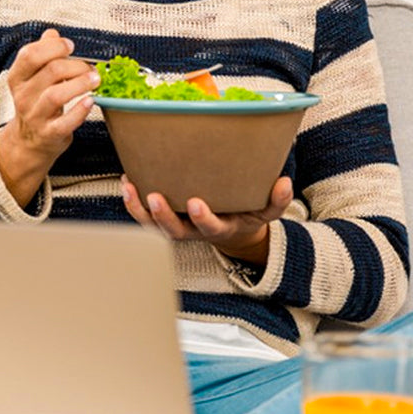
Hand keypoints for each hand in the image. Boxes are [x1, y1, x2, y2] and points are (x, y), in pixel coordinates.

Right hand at [0, 29, 99, 204]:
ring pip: (55, 95)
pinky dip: (79, 111)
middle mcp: (23, 96)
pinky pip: (64, 122)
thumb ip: (42, 55)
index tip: (70, 46)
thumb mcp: (33, 78)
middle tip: (90, 68)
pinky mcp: (49, 134)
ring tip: (95, 80)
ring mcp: (35, 116)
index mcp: (18, 78)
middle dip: (75, 65)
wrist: (29, 141)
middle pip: (50, 72)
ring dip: (80, 84)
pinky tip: (90, 101)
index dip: (53, 46)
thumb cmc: (36, 105)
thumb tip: (52, 34)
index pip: (30, 55)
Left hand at [121, 175, 293, 266]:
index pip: (211, 228)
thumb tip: (285, 182)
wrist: (231, 229)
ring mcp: (177, 227)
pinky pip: (144, 216)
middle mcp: (194, 231)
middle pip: (174, 231)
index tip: (196, 203)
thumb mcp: (266, 211)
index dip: (203, 218)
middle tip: (155, 197)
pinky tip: (127, 182)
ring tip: (130, 187)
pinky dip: (133, 203)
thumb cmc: (247, 214)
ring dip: (140, 209)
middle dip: (163, 216)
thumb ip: (277, 200)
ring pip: (153, 226)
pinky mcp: (164, 220)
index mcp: (220, 228)